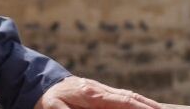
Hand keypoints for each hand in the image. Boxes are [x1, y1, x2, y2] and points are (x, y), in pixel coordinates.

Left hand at [34, 77, 162, 108]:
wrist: (41, 83)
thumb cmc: (48, 99)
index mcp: (92, 95)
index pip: (122, 101)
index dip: (139, 107)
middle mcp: (100, 90)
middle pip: (130, 97)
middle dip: (149, 106)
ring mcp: (101, 89)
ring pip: (128, 96)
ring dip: (145, 103)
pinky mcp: (100, 92)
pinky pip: (121, 96)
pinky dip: (135, 101)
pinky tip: (143, 106)